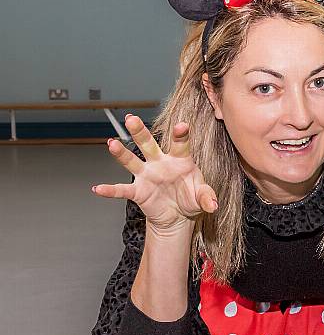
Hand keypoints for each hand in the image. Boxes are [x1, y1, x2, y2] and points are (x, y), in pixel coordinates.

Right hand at [92, 115, 217, 230]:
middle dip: (140, 132)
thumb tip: (213, 205)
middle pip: (148, 144)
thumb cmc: (190, 199)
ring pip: (132, 161)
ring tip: (111, 144)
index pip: (180, 143)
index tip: (182, 126)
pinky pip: (122, 190)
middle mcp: (160, 163)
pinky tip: (98, 189)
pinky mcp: (138, 191)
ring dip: (121, 153)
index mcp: (179, 159)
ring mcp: (147, 175)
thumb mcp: (202, 196)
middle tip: (132, 119)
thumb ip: (207, 197)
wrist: (178, 216)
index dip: (180, 134)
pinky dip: (110, 190)